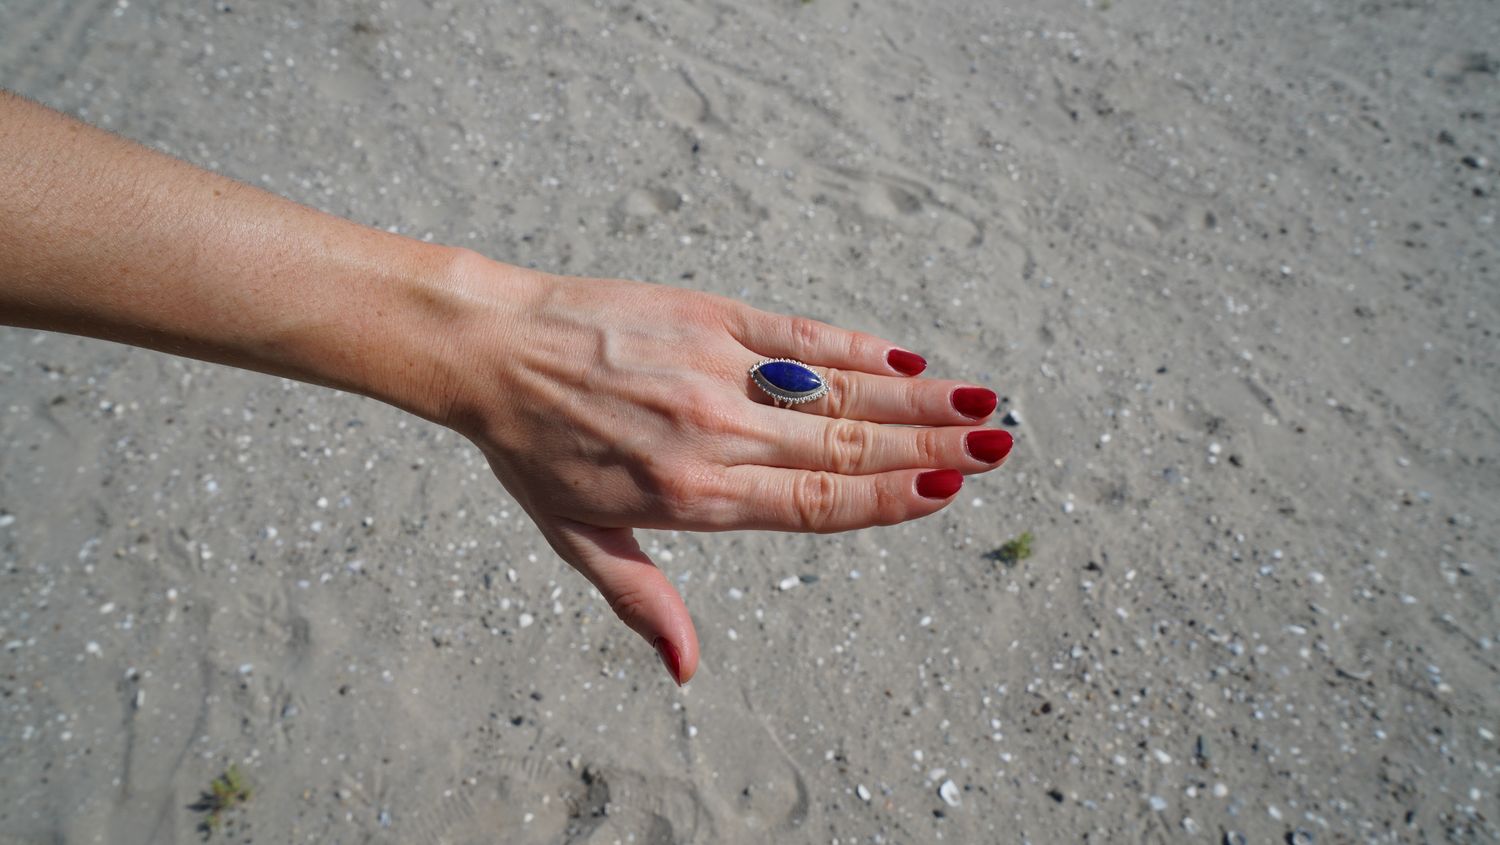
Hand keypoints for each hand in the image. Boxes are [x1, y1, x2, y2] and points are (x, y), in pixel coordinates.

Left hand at [419, 253, 1013, 683]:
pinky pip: (797, 333)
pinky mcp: (708, 313)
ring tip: (981, 403)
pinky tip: (905, 358)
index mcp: (691, 494)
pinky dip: (855, 348)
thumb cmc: (532, 452)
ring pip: (835, 390)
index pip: (813, 502)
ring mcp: (716, 368)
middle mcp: (715, 432)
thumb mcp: (580, 538)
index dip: (887, 499)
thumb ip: (644, 598)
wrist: (491, 350)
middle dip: (930, 448)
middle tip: (999, 447)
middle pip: (843, 445)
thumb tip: (686, 671)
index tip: (948, 491)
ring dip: (916, 399)